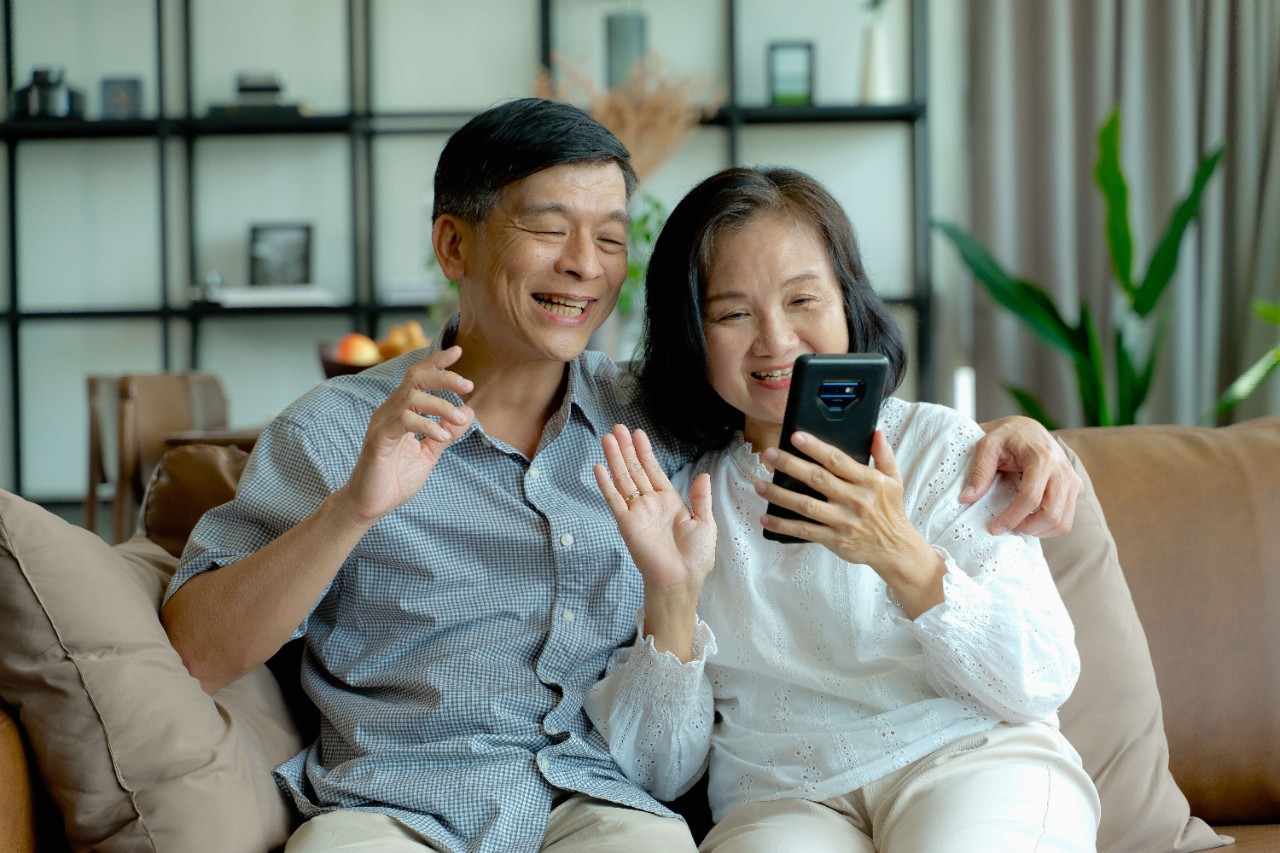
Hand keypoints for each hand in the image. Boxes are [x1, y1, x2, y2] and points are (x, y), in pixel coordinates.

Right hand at [340, 345, 474, 522]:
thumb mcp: (429, 454)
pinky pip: (404, 421)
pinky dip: (427, 424)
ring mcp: (382, 423)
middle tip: (468, 385)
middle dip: (444, 377)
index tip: (458, 350)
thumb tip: (469, 413)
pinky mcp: (379, 439)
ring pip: (412, 397)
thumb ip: (446, 433)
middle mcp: (389, 411)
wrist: (370, 505)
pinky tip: (442, 434)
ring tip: (459, 419)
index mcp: (401, 411)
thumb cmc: (395, 479)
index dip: (437, 362)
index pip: (418, 377)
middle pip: (415, 378)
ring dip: (441, 405)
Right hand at [594, 425, 715, 659]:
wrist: (682, 580)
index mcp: (669, 502)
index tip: (637, 433)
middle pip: (635, 470)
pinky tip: (599, 467)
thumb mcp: (705, 523)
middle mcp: (650, 504)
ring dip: (615, 459)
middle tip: (616, 427)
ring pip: (623, 479)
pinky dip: (606, 484)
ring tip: (607, 438)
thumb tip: (703, 474)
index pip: (654, 470)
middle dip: (626, 449)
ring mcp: (637, 513)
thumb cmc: (696, 557)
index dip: (645, 452)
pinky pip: (614, 500)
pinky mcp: (627, 524)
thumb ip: (700, 498)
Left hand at [757, 430, 943, 616]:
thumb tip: (876, 431)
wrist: (895, 548)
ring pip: (806, 506)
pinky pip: (804, 531)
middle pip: (817, 479)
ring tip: (759, 485)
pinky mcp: (835, 540)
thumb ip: (883, 454)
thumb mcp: (894, 480)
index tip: (796, 437)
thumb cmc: (891, 511)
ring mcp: (843, 521)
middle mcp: (855, 500)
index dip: (816, 447)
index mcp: (868, 482)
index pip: (837, 460)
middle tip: (769, 455)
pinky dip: (784, 524)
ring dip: (780, 495)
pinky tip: (767, 517)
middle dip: (790, 465)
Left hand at [963, 415, 1081, 536]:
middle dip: (1028, 528)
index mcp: (1042, 458)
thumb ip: (979, 471)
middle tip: (1007, 527)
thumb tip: (967, 498)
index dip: (1012, 517)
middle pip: (1052, 514)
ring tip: (1018, 524)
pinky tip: (1031, 520)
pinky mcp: (1076, 488)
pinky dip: (1049, 527)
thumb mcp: (987, 445)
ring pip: (1063, 522)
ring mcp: (1073, 480)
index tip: (995, 528)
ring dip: (1039, 531)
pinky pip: (1067, 519)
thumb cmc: (1007, 436)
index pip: (1031, 497)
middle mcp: (1062, 470)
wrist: (1029, 429)